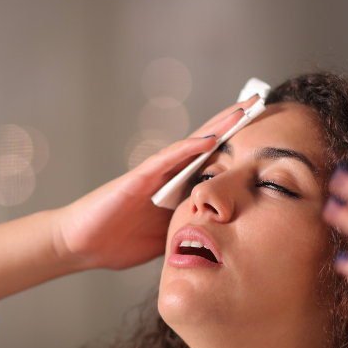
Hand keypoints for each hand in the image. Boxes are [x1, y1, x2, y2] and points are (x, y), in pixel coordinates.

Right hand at [51, 97, 254, 270]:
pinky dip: (187, 149)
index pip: (213, 163)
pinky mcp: (137, 179)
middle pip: (207, 145)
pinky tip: (209, 139)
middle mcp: (168, 176)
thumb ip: (193, 231)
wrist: (80, 245)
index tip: (267, 134)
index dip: (238, 147)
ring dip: (216, 127)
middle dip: (233, 125)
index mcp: (177, 190)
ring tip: (242, 110)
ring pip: (191, 145)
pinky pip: (166, 160)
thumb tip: (226, 241)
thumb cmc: (118, 242)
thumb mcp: (169, 239)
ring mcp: (153, 175)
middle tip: (260, 102)